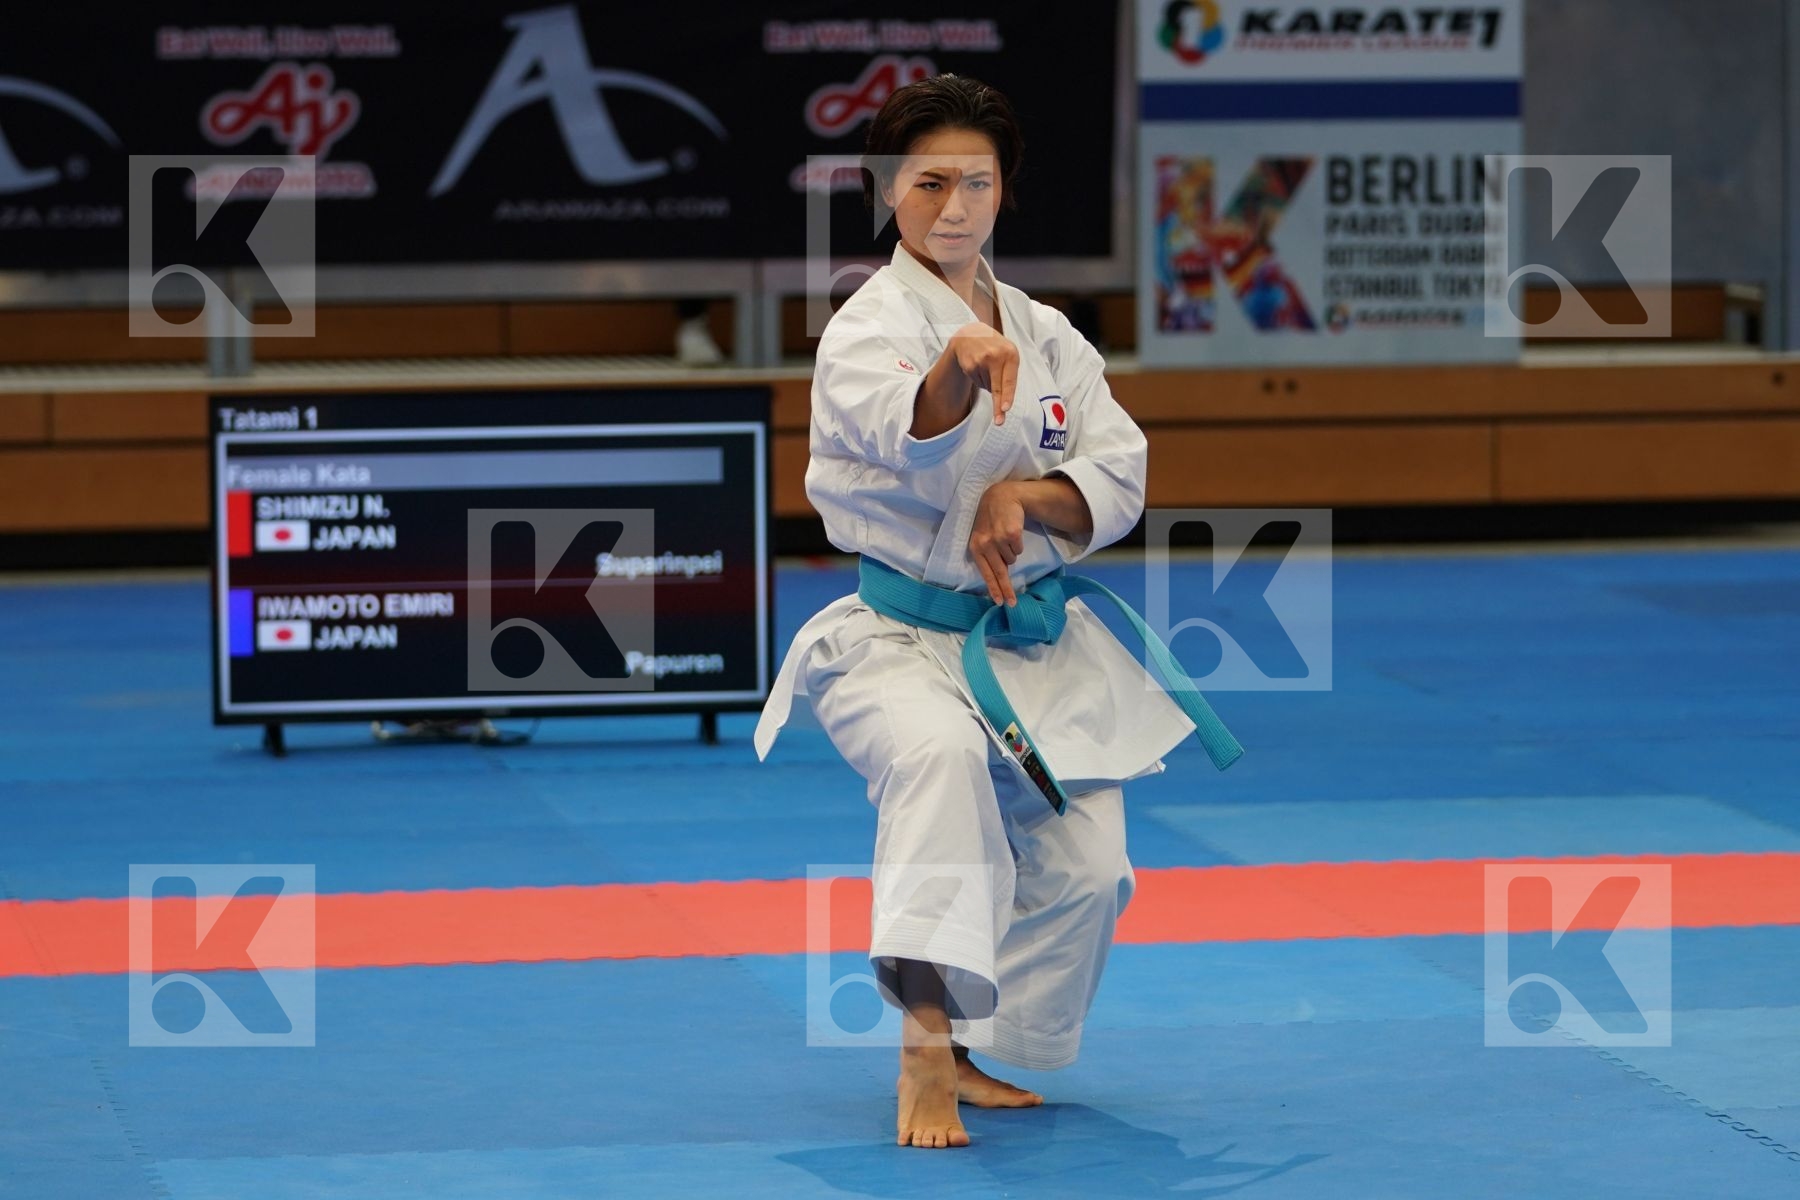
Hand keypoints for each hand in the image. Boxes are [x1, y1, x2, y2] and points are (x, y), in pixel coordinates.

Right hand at [945, 321, 1017, 425]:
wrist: (970, 333)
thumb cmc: (995, 347)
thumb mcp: (1007, 352)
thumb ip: (1010, 372)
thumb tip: (1003, 400)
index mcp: (1010, 353)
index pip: (1009, 380)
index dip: (1007, 395)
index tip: (1005, 408)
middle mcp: (995, 356)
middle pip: (997, 389)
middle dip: (998, 406)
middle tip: (999, 421)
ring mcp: (980, 361)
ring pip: (988, 387)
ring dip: (989, 382)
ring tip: (987, 366)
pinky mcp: (969, 366)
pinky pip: (978, 383)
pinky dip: (980, 379)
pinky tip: (978, 366)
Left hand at [969, 480, 1024, 606]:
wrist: (1001, 496)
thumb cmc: (990, 518)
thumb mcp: (981, 535)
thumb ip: (987, 554)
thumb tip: (999, 575)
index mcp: (975, 547)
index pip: (985, 573)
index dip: (993, 589)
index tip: (1000, 603)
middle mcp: (986, 545)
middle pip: (1000, 573)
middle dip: (1007, 589)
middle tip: (1013, 602)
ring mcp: (999, 539)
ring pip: (1012, 560)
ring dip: (1011, 552)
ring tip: (1005, 538)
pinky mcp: (1012, 534)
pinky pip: (1019, 549)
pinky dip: (1017, 544)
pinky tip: (1012, 532)